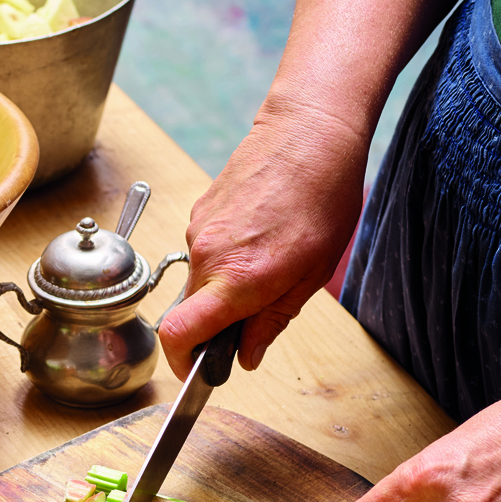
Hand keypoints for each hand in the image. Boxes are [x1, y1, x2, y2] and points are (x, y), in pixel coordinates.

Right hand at [157, 97, 368, 380]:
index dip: (180, 362)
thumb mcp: (310, 275)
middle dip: (215, 323)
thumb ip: (272, 320)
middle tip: (257, 312)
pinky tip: (260, 236)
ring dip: (224, 286)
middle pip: (190, 311)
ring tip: (269, 260)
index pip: (178, 333)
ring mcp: (199, 231)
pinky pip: (204, 251)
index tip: (194, 370)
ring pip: (199, 280)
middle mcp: (208, 256)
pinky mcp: (200, 211)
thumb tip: (248, 356)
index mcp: (237, 279)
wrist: (310, 130)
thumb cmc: (322, 198)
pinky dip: (225, 257)